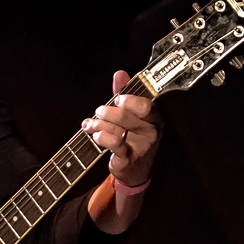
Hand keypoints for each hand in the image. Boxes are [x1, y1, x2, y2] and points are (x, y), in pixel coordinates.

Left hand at [82, 70, 161, 187]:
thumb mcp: (130, 115)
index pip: (146, 106)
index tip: (117, 99)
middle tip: (99, 112)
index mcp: (154, 118)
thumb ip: (125, 94)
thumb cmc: (132, 137)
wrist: (135, 170)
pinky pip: (114, 143)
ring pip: (117, 129)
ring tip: (90, 124)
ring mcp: (141, 146)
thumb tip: (119, 74)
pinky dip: (101, 136)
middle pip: (127, 116)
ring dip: (98, 124)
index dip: (129, 100)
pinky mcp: (129, 158)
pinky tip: (95, 135)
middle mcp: (151, 131)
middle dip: (108, 112)